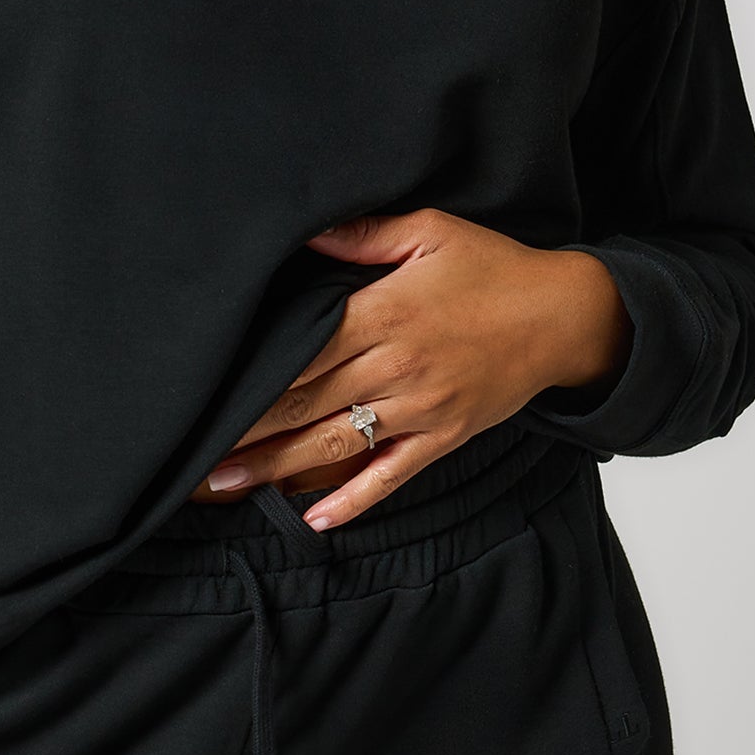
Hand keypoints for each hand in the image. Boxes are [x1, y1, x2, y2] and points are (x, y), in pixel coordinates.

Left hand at [189, 211, 626, 527]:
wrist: (564, 316)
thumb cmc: (493, 268)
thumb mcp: (430, 232)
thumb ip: (363, 235)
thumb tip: (306, 231)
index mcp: (384, 314)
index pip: (300, 352)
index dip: (249, 378)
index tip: (204, 392)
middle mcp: (396, 367)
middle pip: (304, 405)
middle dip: (245, 430)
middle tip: (189, 449)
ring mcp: (420, 409)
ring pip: (334, 446)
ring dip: (275, 470)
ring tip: (225, 485)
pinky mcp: (443, 437)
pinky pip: (390, 475)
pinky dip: (353, 501)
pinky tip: (314, 522)